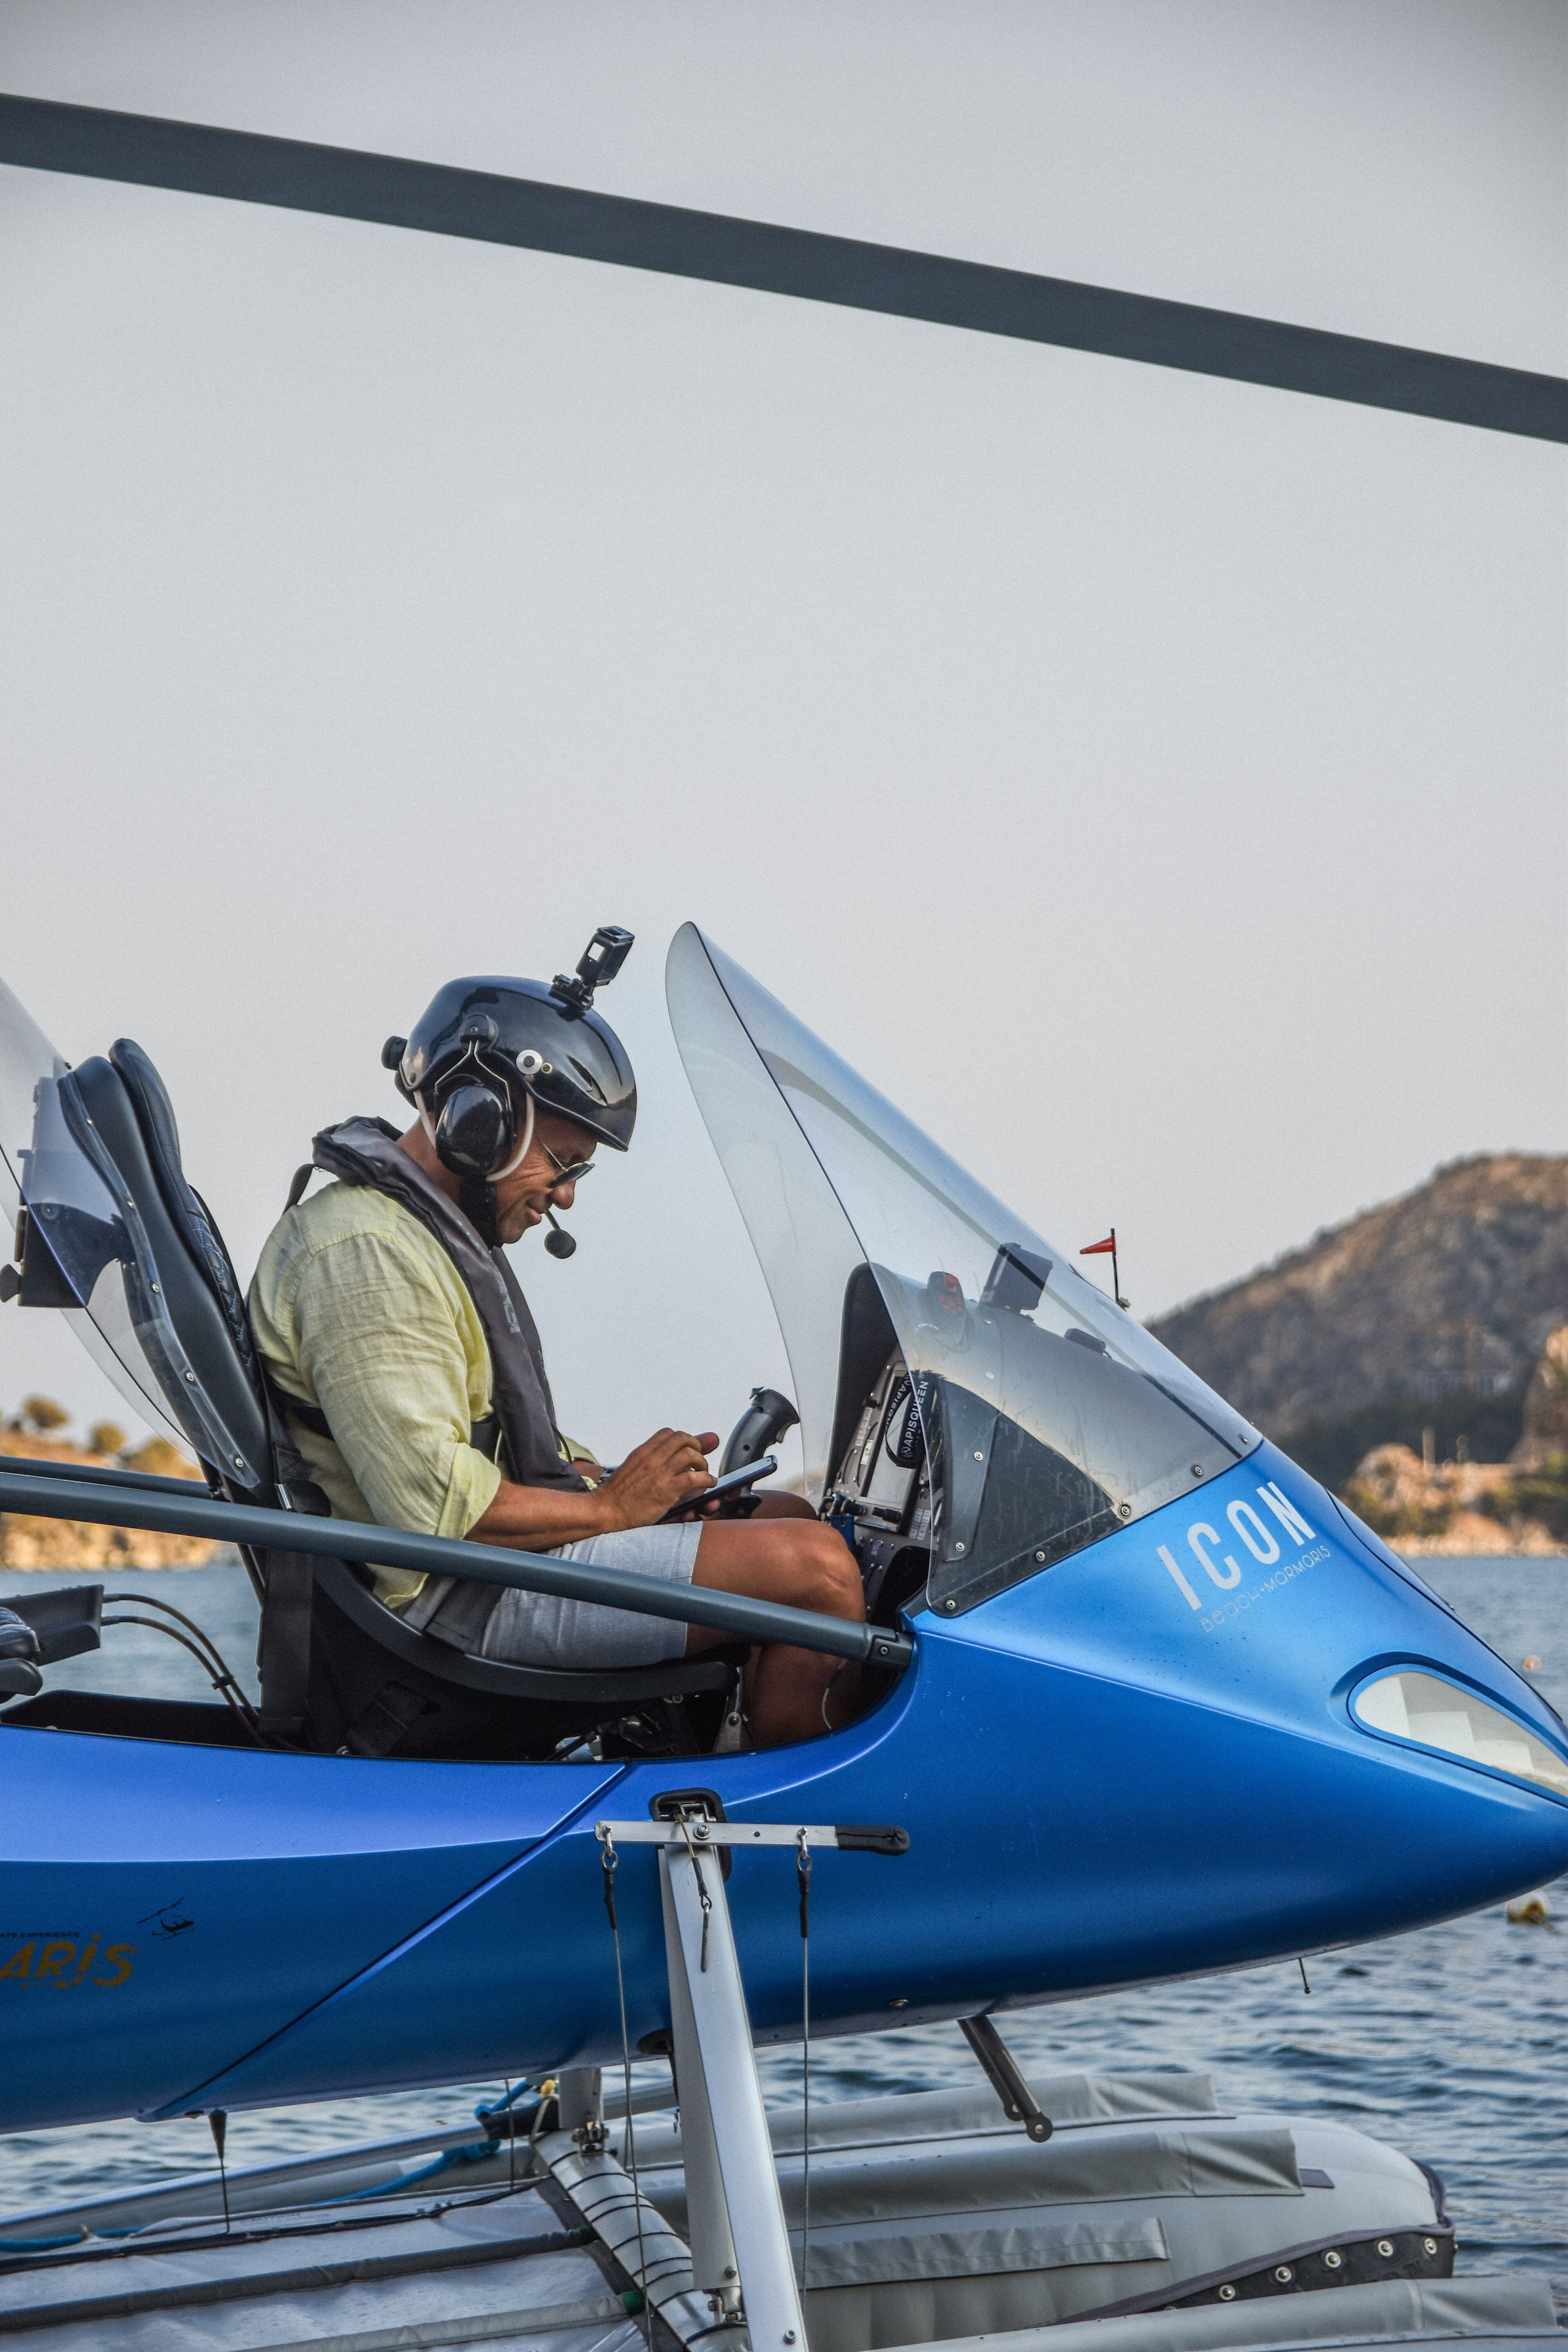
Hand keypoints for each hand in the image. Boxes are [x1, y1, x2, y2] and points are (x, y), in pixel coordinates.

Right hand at [597, 1428, 719, 1530]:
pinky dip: (706, 1479)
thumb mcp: (630, 1469)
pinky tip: (708, 1483)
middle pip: (682, 1438)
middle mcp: (651, 1459)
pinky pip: (693, 1478)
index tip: (687, 1449)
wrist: (604, 1511)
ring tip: (703, 1472)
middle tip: (698, 1459)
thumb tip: (662, 1456)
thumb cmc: (616, 1495)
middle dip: (695, 1446)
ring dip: (702, 1463)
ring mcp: (659, 1474)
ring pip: (690, 1454)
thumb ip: (648, 1461)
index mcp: (642, 1453)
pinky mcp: (666, 1491)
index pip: (667, 1433)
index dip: (682, 1439)